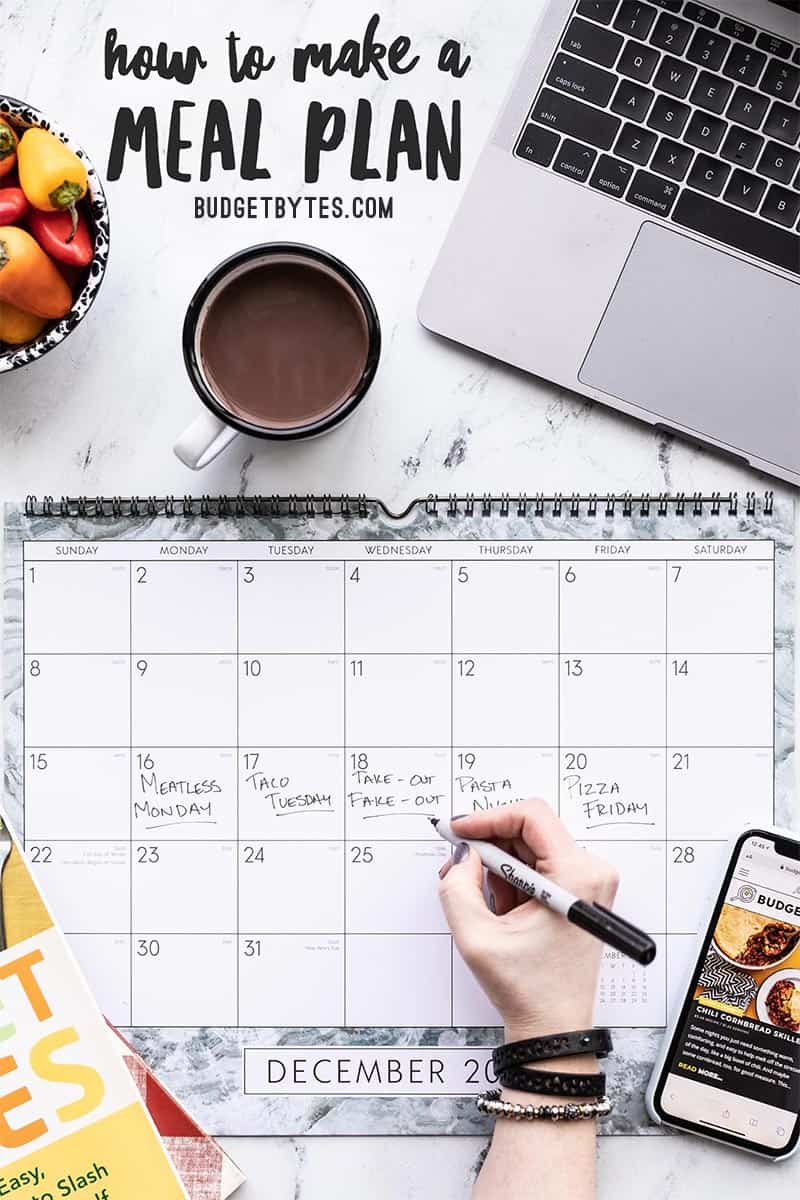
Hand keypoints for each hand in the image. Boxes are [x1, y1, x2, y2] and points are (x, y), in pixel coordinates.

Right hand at [438, 799, 618, 1040]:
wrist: (553, 1027)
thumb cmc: (527, 989)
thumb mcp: (477, 937)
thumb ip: (458, 887)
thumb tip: (461, 853)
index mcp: (576, 877)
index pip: (531, 816)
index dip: (488, 817)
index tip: (459, 832)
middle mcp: (590, 873)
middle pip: (530, 830)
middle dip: (488, 844)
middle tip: (457, 865)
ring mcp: (587, 883)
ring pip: (530, 848)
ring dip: (497, 865)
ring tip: (479, 900)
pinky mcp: (578, 893)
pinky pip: (537, 866)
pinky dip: (510, 878)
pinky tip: (499, 908)